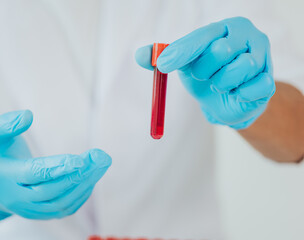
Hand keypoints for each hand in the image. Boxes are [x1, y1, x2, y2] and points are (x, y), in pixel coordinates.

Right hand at [0, 110, 110, 221]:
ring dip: (84, 184)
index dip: (58, 167)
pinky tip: (92, 176)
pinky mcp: (42, 215)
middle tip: (99, 157)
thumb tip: (28, 115)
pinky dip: (81, 194)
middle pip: (52, 190)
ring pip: (61, 203)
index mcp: (5, 177)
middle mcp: (17, 199)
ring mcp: (30, 210)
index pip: (35, 174)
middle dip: (77, 174)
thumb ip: (7, 124)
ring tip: (101, 163)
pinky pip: (65, 209)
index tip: (80, 159)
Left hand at [136, 17, 275, 128]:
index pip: (202, 36)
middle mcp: (246, 36)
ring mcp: (262, 57)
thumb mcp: (182, 64)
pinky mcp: (269, 82)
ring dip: (220, 84)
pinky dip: (237, 96)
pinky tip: (236, 93)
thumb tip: (140, 55)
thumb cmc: (206, 75)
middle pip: (220, 51)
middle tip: (203, 76)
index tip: (162, 64)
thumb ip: (161, 58)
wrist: (230, 99)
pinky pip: (250, 90)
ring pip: (237, 70)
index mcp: (223, 28)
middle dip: (203, 70)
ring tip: (220, 84)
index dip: (181, 51)